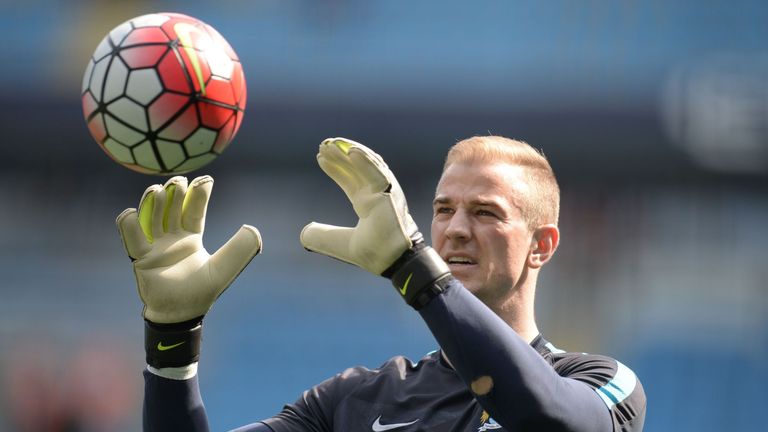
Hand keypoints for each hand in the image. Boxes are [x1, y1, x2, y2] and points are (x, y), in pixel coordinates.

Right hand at [116, 176, 261, 323]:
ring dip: (153, 202)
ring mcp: (155, 246)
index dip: (199, 195)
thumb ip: (238, 250)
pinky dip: (129, 225)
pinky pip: (132, 240)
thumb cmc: (201, 291)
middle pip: (171, 208)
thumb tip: (253, 229)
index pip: (194, 210)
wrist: (181, 315)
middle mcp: (171, 237)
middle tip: (179, 181)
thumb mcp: (224, 269)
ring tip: (159, 191)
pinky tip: (131, 213)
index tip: (206, 179)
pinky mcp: (140, 259)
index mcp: (191, 237)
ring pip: (152, 218)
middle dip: (174, 193)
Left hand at [300, 138, 420, 274]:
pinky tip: (351, 151)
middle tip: (323, 144)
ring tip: (331, 144)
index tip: (320, 157)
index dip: (336, 168)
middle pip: (357, 168)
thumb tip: (303, 233)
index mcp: (368, 203)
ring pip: (367, 165)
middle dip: (340, 155)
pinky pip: (378, 173)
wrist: (393, 260)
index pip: (350, 179)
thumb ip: (322, 237)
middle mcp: (377, 194)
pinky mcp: (391, 193)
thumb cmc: (375, 253)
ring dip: (349, 152)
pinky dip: (366, 161)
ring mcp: (386, 192)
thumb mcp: (340, 244)